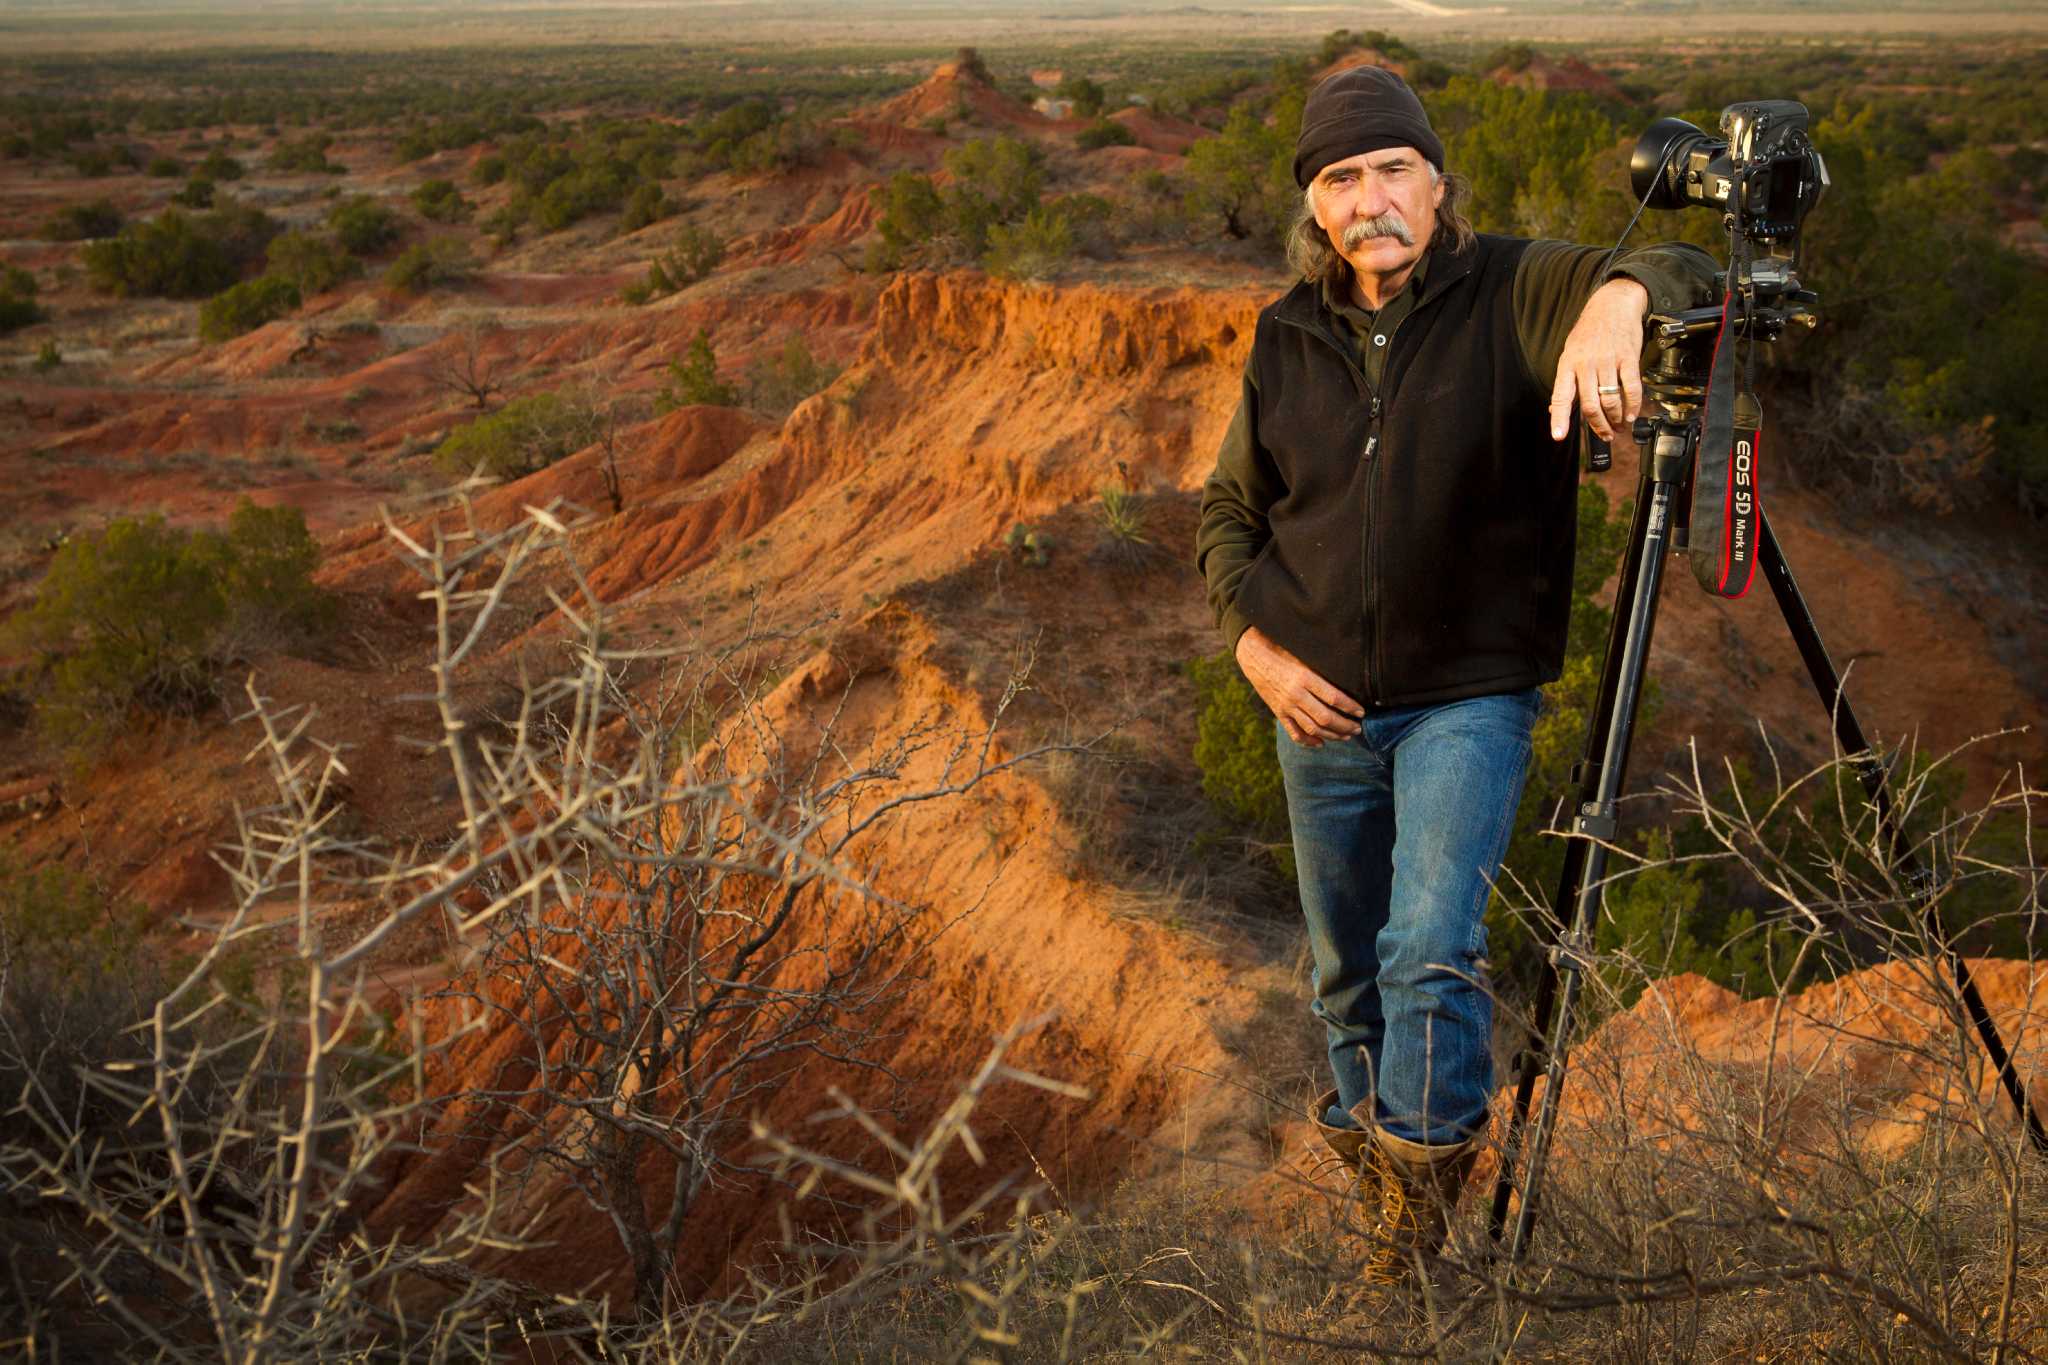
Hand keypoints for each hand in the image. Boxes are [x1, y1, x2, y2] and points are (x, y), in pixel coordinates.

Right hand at [1234, 625, 1362, 747]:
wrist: (1255, 657)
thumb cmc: (1284, 652)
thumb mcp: (1304, 657)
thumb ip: (1322, 671)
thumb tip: (1347, 681)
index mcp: (1305, 678)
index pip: (1333, 698)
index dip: (1350, 707)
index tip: (1361, 712)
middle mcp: (1296, 694)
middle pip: (1325, 718)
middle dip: (1345, 726)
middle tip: (1358, 728)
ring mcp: (1286, 706)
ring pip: (1312, 729)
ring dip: (1332, 735)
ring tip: (1345, 736)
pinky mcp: (1278, 713)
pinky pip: (1294, 732)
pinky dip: (1308, 741)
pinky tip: (1320, 743)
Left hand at [1548, 277, 1650, 445]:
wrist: (1613, 305)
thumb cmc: (1589, 332)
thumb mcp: (1569, 353)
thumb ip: (1566, 382)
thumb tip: (1555, 408)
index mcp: (1568, 364)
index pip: (1561, 396)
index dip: (1559, 418)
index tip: (1559, 435)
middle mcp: (1586, 364)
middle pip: (1590, 405)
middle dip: (1598, 426)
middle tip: (1605, 435)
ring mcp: (1608, 361)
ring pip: (1611, 400)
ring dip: (1615, 419)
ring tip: (1618, 427)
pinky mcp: (1628, 358)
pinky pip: (1631, 388)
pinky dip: (1632, 406)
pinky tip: (1631, 415)